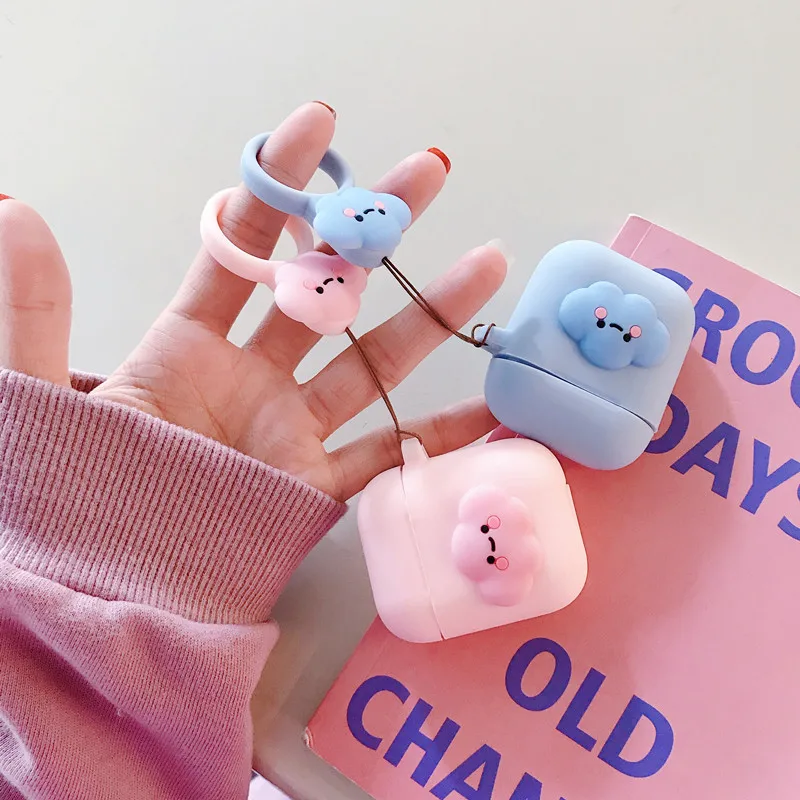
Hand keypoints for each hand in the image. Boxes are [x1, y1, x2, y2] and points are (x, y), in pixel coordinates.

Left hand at [0, 102, 506, 501]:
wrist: (100, 592)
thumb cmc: (72, 493)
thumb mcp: (41, 396)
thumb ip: (37, 311)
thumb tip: (14, 211)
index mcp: (188, 345)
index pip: (240, 246)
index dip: (276, 186)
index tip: (319, 127)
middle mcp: (251, 378)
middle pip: (326, 289)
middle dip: (377, 230)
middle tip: (428, 176)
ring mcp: (289, 431)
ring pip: (372, 361)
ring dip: (429, 315)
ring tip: (485, 265)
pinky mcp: (313, 487)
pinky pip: (384, 456)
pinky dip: (435, 437)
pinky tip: (486, 408)